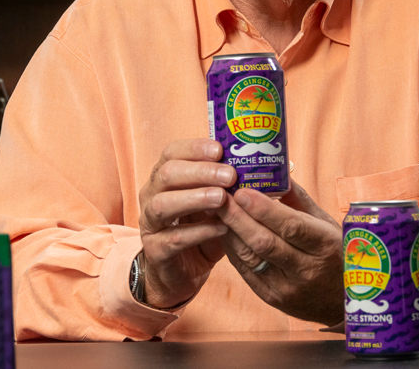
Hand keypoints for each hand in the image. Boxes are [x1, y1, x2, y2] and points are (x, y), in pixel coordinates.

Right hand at [138, 139, 235, 308]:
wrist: (181, 271)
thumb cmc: (201, 227)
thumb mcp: (216, 202)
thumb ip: (230, 184)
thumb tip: (268, 165)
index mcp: (165, 177)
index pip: (172, 153)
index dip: (194, 148)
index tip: (220, 149)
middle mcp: (152, 195)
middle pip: (167, 174)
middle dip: (200, 172)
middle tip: (229, 175)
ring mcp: (150, 223)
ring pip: (163, 204)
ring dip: (195, 198)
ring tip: (222, 198)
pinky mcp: (154, 250)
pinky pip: (174, 238)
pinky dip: (199, 231)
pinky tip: (222, 228)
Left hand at [216, 180, 343, 325]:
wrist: (344, 300)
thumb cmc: (335, 253)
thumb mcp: (327, 224)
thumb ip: (299, 199)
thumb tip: (277, 171)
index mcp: (325, 246)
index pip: (291, 226)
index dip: (264, 209)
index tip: (242, 191)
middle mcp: (307, 270)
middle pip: (265, 242)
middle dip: (238, 217)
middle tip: (220, 196)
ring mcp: (288, 288)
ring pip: (251, 258)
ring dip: (230, 231)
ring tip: (217, 210)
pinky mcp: (273, 299)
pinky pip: (246, 272)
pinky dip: (232, 249)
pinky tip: (224, 231)